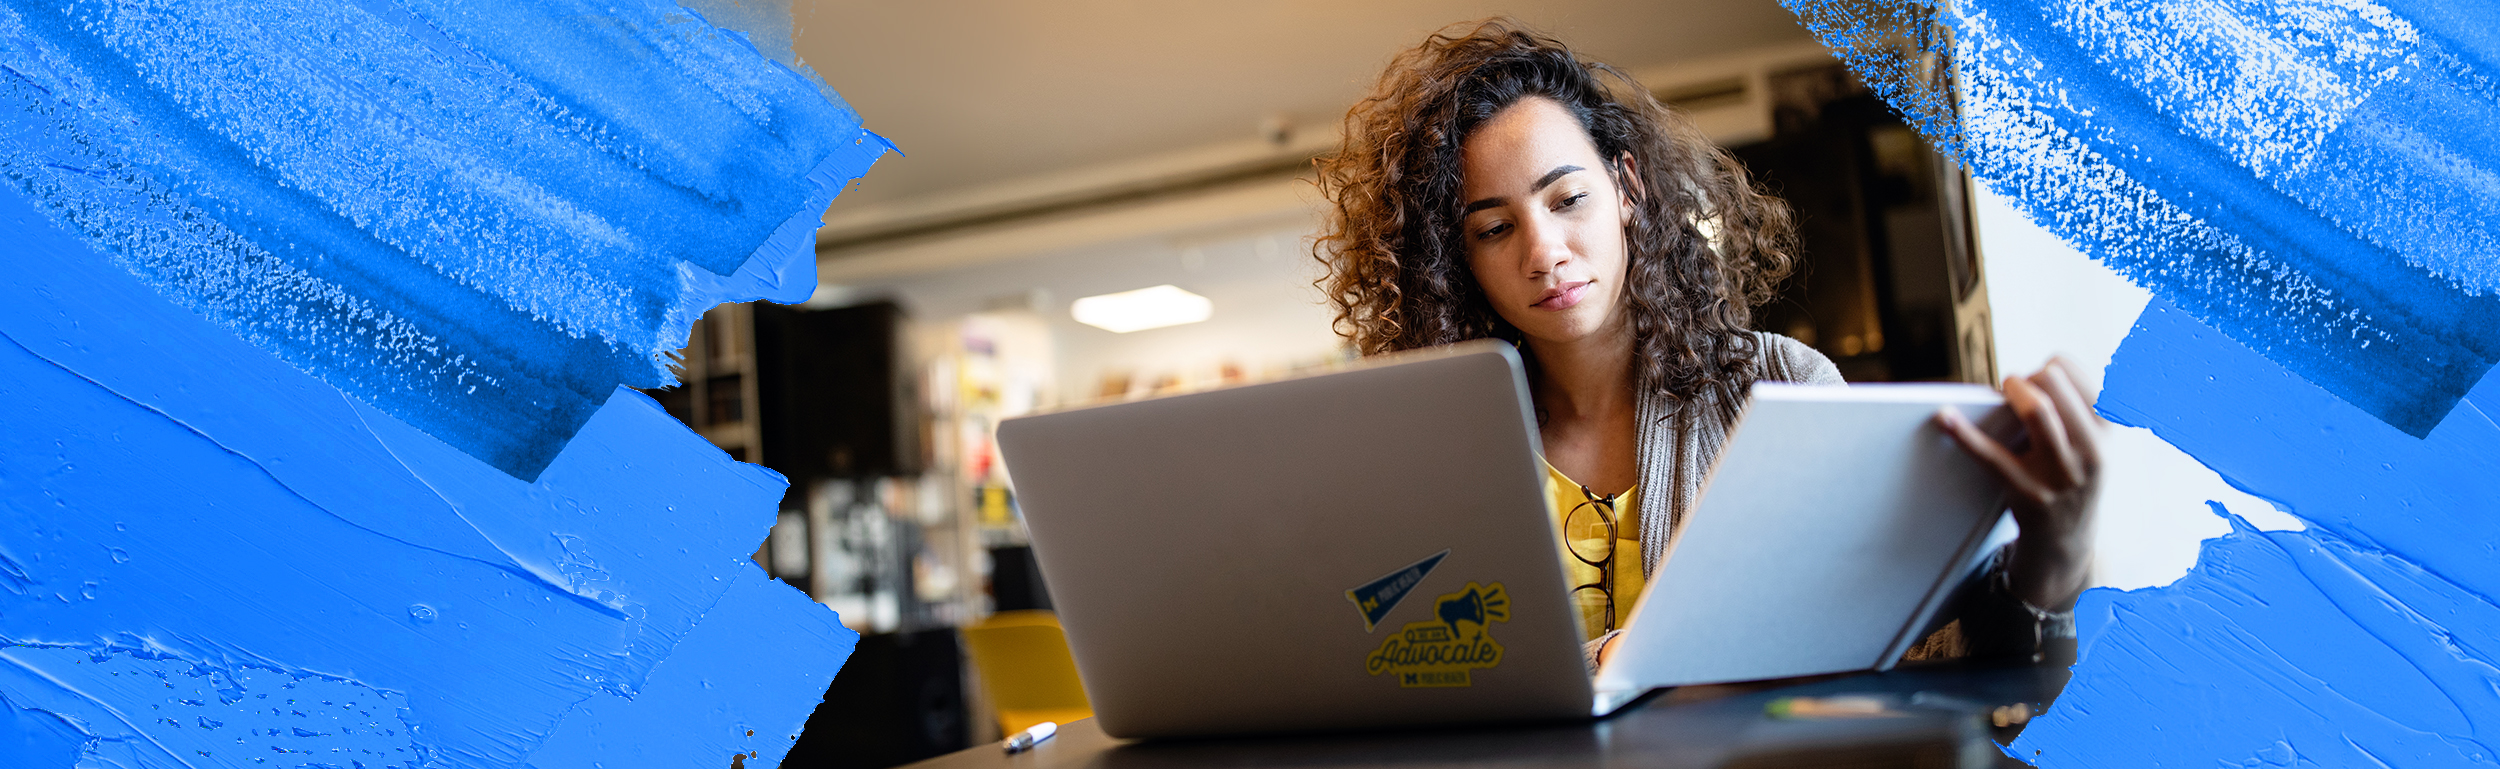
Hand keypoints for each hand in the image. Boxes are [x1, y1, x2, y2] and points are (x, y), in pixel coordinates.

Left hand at [1935, 357, 2100, 612]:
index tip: (2042, 375)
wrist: (2066, 539)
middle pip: (2054, 384)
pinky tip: (1944, 417)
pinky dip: (1964, 433)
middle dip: (2028, 376)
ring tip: (2003, 390)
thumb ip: (2082, 404)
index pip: (2078, 374)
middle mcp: (2091, 451)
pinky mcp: (2028, 492)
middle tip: (2016, 386)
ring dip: (2012, 390)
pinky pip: (1991, 456)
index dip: (2052, 366)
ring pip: (2037, 411)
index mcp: (2107, 433)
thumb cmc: (2070, 475)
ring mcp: (2060, 473)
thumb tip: (2051, 364)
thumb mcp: (2094, 442)